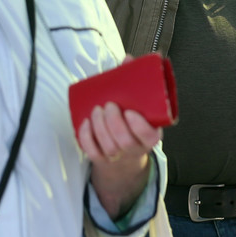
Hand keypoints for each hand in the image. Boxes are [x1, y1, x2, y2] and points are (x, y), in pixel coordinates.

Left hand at [77, 99, 161, 218]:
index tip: (128, 112)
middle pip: (126, 142)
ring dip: (100, 126)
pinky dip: (86, 136)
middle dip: (114, 122)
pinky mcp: (101, 159)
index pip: (149, 137)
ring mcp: (118, 157)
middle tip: (109, 105)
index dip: (138, 126)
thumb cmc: (131, 125)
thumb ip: (139, 102)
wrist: (123, 150)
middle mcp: (135, 150)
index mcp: (149, 138)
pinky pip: (92, 152)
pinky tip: (86, 122)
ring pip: (109, 148)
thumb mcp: (142, 115)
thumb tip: (129, 76)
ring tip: (97, 110)